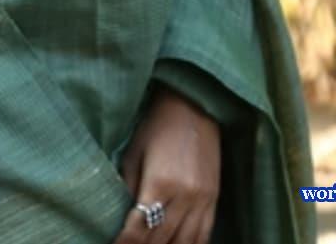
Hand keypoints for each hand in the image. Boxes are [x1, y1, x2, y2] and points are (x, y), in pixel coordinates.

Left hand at [112, 84, 220, 243]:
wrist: (192, 106)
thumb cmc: (157, 126)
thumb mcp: (134, 153)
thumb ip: (129, 188)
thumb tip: (122, 218)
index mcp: (160, 182)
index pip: (139, 228)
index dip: (125, 243)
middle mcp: (184, 195)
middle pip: (161, 239)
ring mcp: (202, 199)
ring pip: (184, 242)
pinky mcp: (214, 199)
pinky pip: (204, 235)